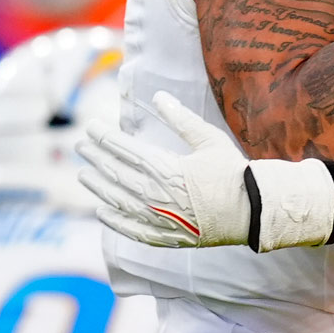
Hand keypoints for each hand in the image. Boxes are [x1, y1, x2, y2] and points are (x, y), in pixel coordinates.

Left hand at [76, 92, 252, 246]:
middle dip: (95, 156)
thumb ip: (180, 118)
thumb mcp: (208, 139)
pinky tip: (101, 211)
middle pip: (114, 172)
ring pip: (116, 200)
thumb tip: (159, 96)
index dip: (104, 137)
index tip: (90, 126)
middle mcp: (154, 194)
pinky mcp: (164, 236)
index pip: (123, 149)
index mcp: (164, 167)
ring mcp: (157, 218)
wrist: (252, 210)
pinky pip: (130, 229)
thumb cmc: (232, 171)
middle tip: (81, 146)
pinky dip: (113, 220)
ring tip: (83, 174)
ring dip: (96, 185)